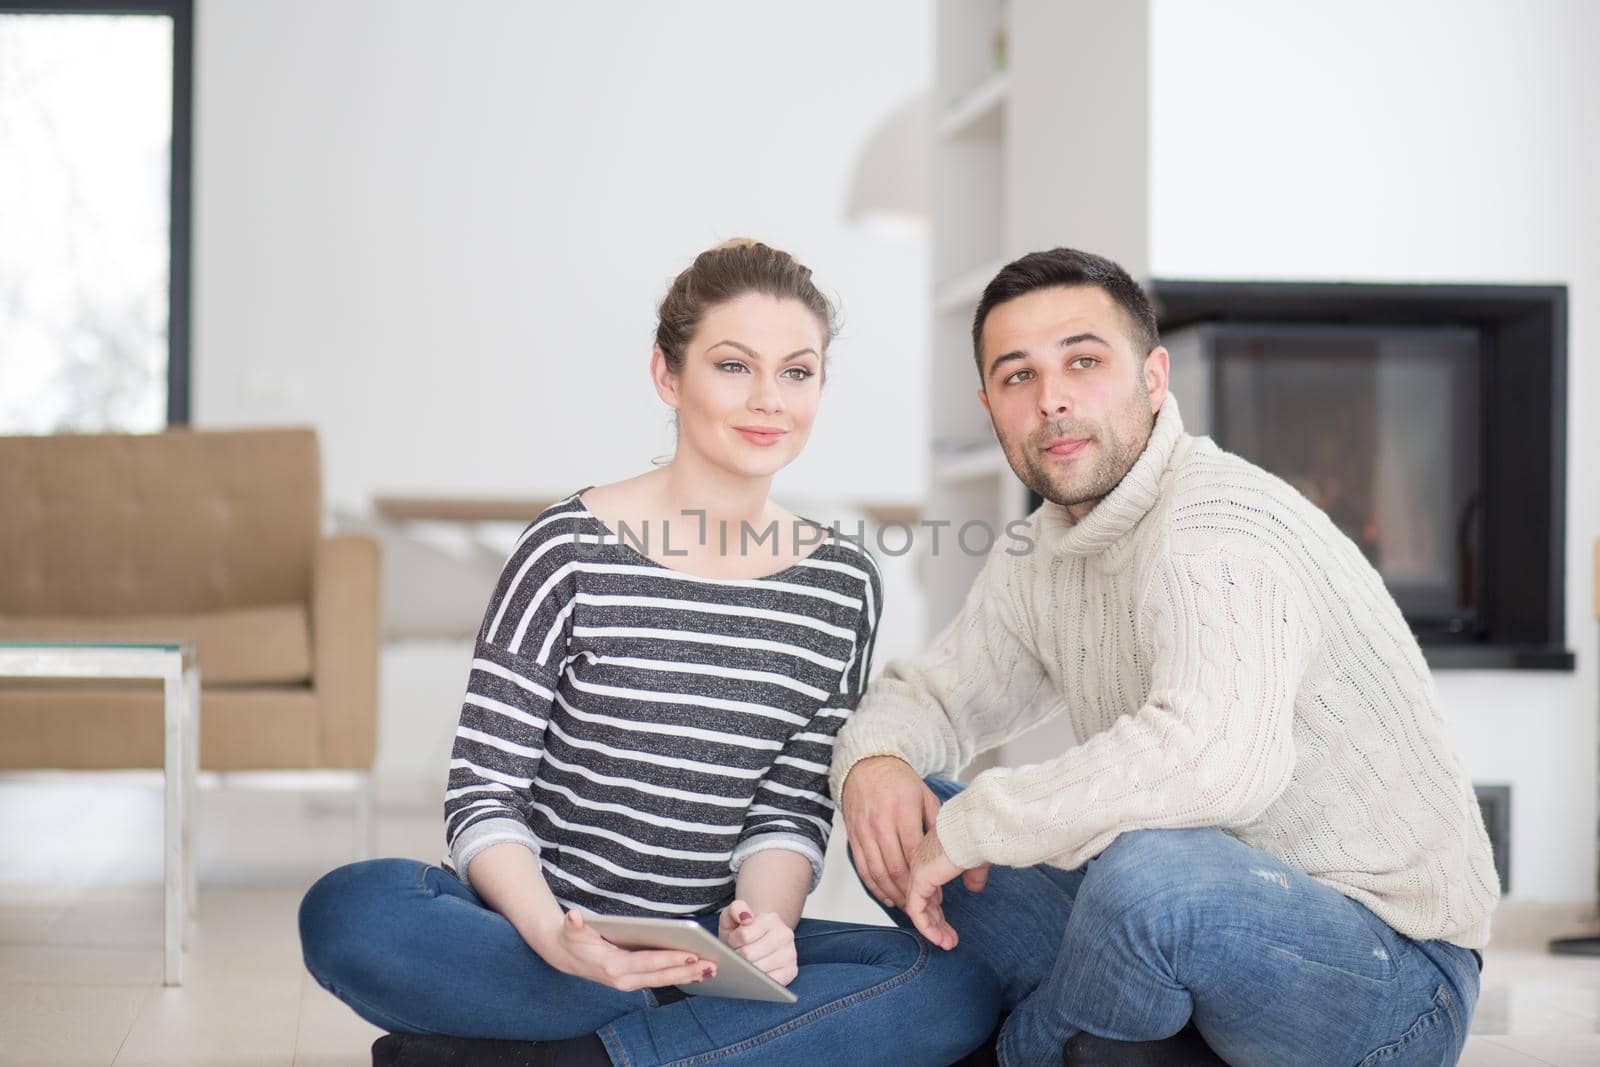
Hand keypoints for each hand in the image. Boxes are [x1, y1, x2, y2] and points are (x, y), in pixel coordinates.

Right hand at [535, 909, 714, 991]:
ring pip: (663, 981)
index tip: (691, 955)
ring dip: (687, 976)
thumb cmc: (572, 939)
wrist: (565, 955)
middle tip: (712, 965)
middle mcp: (623, 980)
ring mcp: (629, 983)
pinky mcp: (634, 981)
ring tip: (711, 970)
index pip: (647, 963)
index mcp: (613, 966)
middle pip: (661, 976)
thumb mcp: (571, 929)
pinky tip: (696, 973)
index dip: (670, 959)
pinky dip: (678, 976)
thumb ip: (573, 923)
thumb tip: (573, 915)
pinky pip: (659, 980)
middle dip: (687, 971)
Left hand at [719, 898, 797, 985]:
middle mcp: (785, 934)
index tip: (734, 940)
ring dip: (747, 969)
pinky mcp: (791, 971)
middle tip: (739, 953)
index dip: (733, 941)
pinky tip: (756, 974)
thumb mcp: (732, 917)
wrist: (758, 942)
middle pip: (749, 955)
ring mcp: (790, 953)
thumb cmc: (742, 932)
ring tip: (747, 961)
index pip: (744, 936)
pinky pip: (770, 982)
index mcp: (771, 919)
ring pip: (759, 970)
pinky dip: (759, 981)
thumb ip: (735, 910)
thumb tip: (746, 918)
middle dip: (738, 957)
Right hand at [841, 755, 941, 908]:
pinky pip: (863, 869)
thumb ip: (936, 823)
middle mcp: (880, 823)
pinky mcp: (853, 837)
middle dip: (911, 893)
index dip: (926, 878)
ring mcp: (863, 831)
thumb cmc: (899, 781)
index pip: (914, 853)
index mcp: (902, 811)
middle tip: (926, 906)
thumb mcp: (925, 796)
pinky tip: (888, 897)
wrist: (865, 765)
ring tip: (909, 907)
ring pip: (877, 873)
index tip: (938, 893)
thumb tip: (951, 852)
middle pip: (895, 868)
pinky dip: (875, 888)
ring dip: (893, 895)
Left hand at [903, 827, 989, 949]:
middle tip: (949, 941)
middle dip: (937, 924)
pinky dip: (926, 927)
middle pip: (924, 900)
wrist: (977, 829)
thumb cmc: (979, 836)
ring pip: (919, 908)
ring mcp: (918, 871)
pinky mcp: (920, 879)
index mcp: (931, 856)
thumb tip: (974, 888)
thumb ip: (972, 874)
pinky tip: (939, 938)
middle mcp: (921, 863)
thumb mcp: (976, 860)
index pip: (929, 889)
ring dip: (933, 929)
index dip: (938, 911)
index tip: (949, 928)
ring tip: (948, 944)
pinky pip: (917, 910)